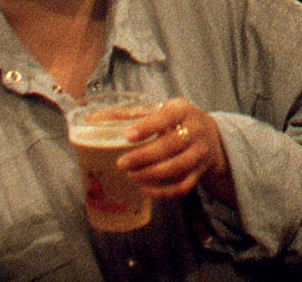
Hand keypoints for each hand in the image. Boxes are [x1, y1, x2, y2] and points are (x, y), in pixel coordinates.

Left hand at [118, 100, 232, 202]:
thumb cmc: (175, 120)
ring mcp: (200, 152)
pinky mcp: (200, 171)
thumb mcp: (158, 110)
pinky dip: (164, 192)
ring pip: (178, 167)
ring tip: (131, 176)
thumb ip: (128, 115)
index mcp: (183, 110)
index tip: (128, 136)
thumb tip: (91, 119)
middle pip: (171, 145)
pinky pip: (183, 186)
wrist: (210, 134)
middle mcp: (196, 130)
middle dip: (145, 156)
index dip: (148, 127)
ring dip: (152, 174)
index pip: (167, 117)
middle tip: (122, 164)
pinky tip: (145, 189)